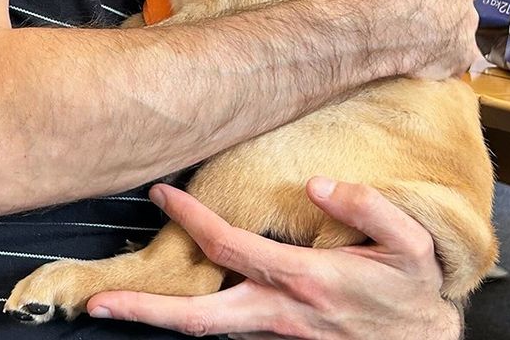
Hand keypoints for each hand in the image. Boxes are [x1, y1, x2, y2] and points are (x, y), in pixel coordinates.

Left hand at [87, 180, 461, 339]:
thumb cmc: (411, 292)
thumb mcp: (408, 245)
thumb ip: (366, 208)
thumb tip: (318, 184)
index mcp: (304, 282)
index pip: (229, 245)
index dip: (190, 218)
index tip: (162, 193)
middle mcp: (280, 316)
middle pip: (197, 317)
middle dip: (145, 309)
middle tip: (98, 302)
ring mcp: (277, 338)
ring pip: (208, 332)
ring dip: (162, 319)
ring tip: (119, 302)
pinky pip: (229, 334)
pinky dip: (196, 322)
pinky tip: (174, 306)